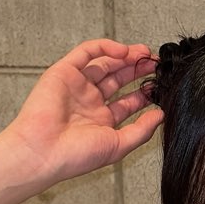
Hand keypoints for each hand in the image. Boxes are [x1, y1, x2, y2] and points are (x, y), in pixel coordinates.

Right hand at [2, 39, 162, 187]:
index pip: (128, 102)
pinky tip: (124, 51)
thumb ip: (141, 130)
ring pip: (105, 63)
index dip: (145, 93)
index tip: (161, 87)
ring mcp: (77, 86)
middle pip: (119, 80)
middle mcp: (89, 102)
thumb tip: (161, 115)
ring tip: (144, 54)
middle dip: (138, 71)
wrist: (43, 151)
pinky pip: (86, 52)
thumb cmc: (75, 156)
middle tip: (155, 65)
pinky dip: (105, 47)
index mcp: (101, 121)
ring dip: (126, 57)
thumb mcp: (118, 145)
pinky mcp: (64, 71)